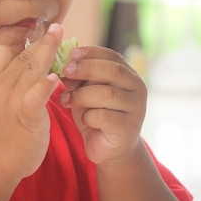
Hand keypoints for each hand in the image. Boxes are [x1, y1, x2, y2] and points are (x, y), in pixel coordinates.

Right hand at [0, 23, 62, 180]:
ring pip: (30, 69)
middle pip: (22, 56)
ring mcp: (11, 100)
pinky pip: (33, 97)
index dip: (22, 42)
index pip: (3, 52)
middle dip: (41, 39)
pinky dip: (43, 85)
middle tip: (57, 25)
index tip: (39, 31)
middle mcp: (0, 87)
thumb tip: (27, 70)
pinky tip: (54, 77)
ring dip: (46, 50)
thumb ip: (9, 85)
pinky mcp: (24, 116)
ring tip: (59, 34)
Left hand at [60, 46, 146, 165]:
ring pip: (106, 94)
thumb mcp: (86, 91)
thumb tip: (63, 60)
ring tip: (66, 100)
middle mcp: (137, 88)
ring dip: (81, 95)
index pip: (111, 56)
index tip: (71, 53)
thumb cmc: (95, 114)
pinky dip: (88, 116)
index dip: (91, 53)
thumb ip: (81, 76)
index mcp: (128, 74)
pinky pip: (104, 116)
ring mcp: (136, 108)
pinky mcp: (128, 128)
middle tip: (66, 71)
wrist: (108, 148)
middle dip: (86, 68)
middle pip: (112, 71)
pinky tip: (83, 120)